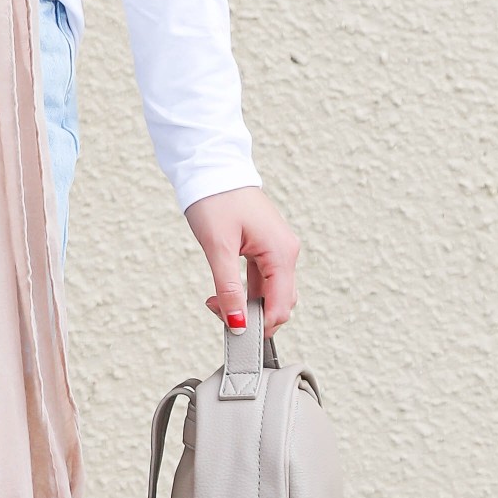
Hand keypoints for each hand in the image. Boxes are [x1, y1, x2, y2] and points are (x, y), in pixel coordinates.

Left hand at [183, 184, 298, 334]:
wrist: (212, 168)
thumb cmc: (215, 200)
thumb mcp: (218, 247)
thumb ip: (228, 289)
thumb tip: (237, 323)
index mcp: (281, 253)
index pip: (280, 307)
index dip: (258, 326)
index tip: (230, 330)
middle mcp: (285, 252)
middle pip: (279, 303)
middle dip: (253, 317)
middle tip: (218, 312)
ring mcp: (277, 249)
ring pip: (270, 293)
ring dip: (247, 305)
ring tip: (216, 301)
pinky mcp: (266, 247)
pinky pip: (263, 280)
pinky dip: (246, 292)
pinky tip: (224, 292)